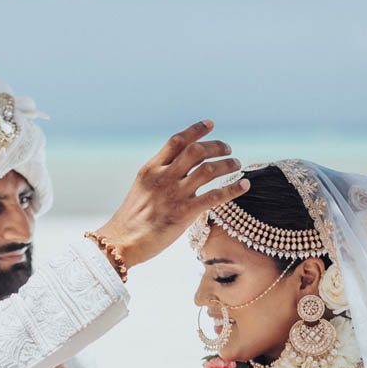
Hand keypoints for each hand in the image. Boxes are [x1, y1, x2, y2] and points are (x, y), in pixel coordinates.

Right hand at [94, 119, 247, 270]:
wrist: (122, 243)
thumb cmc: (131, 221)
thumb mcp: (141, 189)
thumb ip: (159, 177)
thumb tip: (178, 170)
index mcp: (151, 169)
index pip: (177, 141)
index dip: (196, 130)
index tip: (210, 124)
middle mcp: (163, 177)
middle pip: (196, 151)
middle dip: (216, 146)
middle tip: (228, 148)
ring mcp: (174, 194)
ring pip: (209, 169)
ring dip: (227, 164)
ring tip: (237, 164)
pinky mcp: (184, 213)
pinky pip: (215, 196)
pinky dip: (233, 188)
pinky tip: (244, 185)